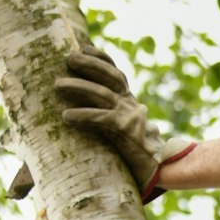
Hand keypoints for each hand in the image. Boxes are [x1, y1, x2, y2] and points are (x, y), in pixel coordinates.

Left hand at [55, 46, 161, 188]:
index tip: (84, 48)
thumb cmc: (139, 154)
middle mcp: (131, 104)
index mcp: (131, 101)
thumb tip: (82, 115)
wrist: (162, 171)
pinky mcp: (126, 133)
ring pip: (103, 94)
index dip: (101, 58)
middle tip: (69, 58)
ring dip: (79, 86)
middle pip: (110, 76)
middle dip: (89, 64)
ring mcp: (130, 117)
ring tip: (57, 85)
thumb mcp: (127, 131)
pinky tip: (67, 116)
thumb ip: (110, 120)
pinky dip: (83, 116)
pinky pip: (101, 119)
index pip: (117, 73)